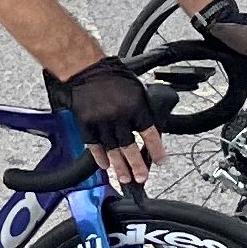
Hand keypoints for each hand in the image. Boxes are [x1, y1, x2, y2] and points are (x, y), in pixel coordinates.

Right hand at [57, 55, 158, 181]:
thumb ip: (144, 111)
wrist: (87, 69)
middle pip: (129, 146)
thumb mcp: (137, 90)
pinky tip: (105, 166)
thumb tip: (151, 132)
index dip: (156, 150)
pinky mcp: (85, 123)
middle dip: (137, 165)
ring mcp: (101, 120)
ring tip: (125, 178)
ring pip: (112, 149)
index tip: (161, 161)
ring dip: (119, 167)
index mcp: (135, 106)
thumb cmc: (114, 78)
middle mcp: (119, 115)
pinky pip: (94, 145)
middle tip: (141, 177)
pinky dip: (100, 157)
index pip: (149, 133)